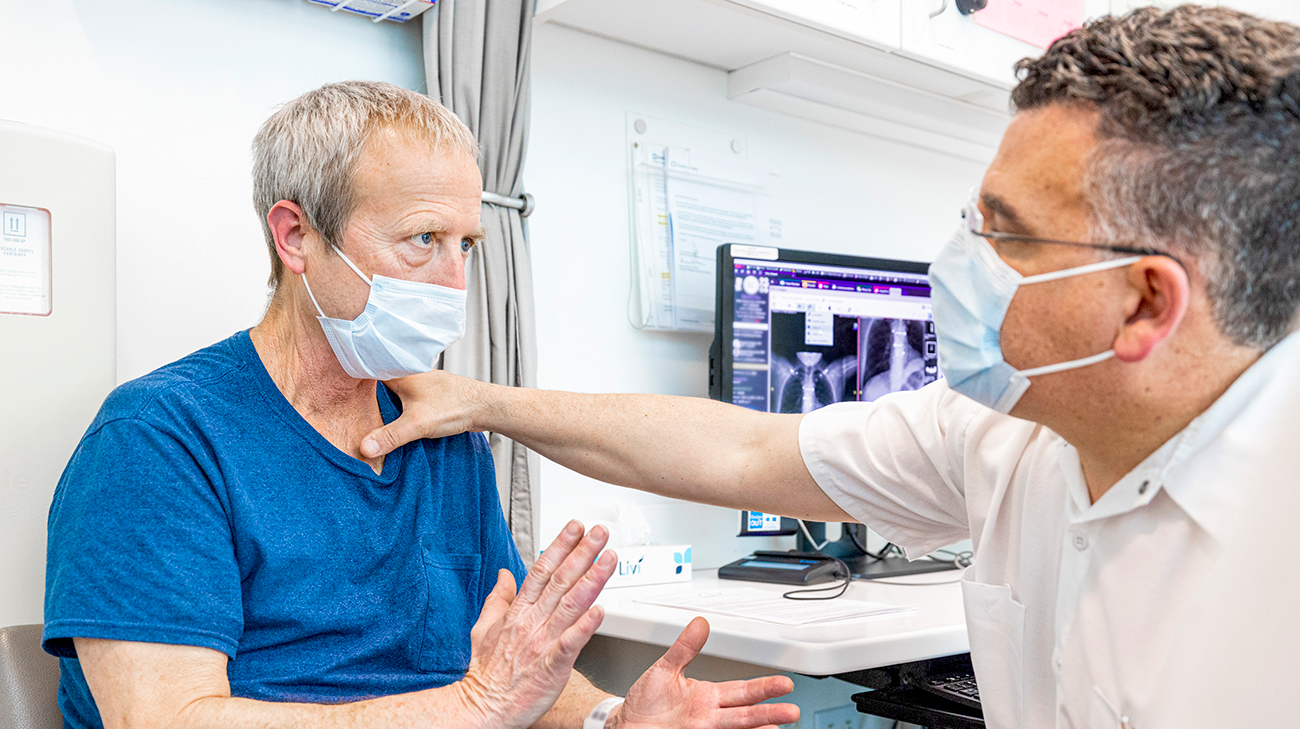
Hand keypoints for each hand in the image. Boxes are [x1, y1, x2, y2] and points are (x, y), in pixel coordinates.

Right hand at [361, 370, 488, 456]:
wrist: (487, 406)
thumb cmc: (455, 407)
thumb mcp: (417, 424)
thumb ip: (390, 436)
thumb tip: (364, 448)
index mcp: (402, 373)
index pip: (369, 371)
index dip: (353, 381)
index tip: (338, 393)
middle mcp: (411, 374)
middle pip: (381, 383)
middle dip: (368, 396)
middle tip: (351, 409)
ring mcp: (424, 383)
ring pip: (397, 391)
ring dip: (387, 402)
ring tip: (371, 417)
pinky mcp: (434, 394)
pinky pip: (409, 398)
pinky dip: (402, 407)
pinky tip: (399, 418)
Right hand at [453, 521, 616, 728]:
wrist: (480, 709)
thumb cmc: (485, 674)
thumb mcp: (483, 628)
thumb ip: (498, 598)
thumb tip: (504, 574)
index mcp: (518, 612)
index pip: (541, 571)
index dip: (560, 547)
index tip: (576, 528)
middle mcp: (531, 622)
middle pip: (560, 580)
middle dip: (582, 553)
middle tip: (599, 533)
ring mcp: (541, 643)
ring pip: (570, 604)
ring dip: (592, 580)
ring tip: (608, 560)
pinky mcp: (550, 667)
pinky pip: (570, 643)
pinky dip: (585, 627)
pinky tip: (599, 611)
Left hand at [610, 617, 799, 728]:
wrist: (625, 725)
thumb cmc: (645, 701)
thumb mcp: (664, 669)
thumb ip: (684, 648)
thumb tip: (700, 624)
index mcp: (707, 696)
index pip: (742, 691)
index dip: (764, 688)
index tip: (784, 684)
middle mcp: (709, 716)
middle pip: (745, 714)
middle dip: (769, 712)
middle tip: (792, 711)